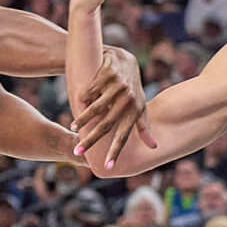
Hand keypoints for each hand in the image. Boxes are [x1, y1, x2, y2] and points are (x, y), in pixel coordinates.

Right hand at [73, 43, 156, 170]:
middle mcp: (127, 100)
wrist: (125, 60)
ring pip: (96, 107)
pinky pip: (91, 90)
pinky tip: (77, 105)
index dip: (115, 151)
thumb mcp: (140, 107)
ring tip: (73, 129)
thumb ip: (144, 127)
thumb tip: (154, 148)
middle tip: (78, 152)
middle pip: (106, 125)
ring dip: (83, 120)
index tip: (107, 166)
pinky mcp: (107, 74)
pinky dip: (83, 99)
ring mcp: (117, 86)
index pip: (124, 135)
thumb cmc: (132, 89)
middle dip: (91, 140)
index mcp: (134, 111)